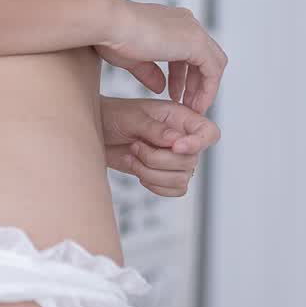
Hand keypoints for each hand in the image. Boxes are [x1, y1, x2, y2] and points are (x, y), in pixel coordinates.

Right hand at [94, 0, 226, 114]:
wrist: (109, 24)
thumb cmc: (112, 36)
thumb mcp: (135, 60)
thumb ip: (150, 72)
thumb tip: (161, 87)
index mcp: (172, 22)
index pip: (189, 51)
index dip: (185, 75)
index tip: (176, 94)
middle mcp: (186, 23)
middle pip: (205, 57)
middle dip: (197, 83)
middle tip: (187, 103)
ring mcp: (193, 30)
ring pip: (213, 63)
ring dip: (204, 88)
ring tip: (192, 108)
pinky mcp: (196, 41)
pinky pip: (213, 70)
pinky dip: (207, 88)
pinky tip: (196, 103)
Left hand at [100, 95, 218, 196]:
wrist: (96, 133)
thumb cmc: (114, 116)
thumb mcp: (132, 117)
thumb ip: (156, 129)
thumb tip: (177, 141)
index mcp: (180, 117)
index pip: (209, 133)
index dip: (198, 143)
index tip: (175, 147)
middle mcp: (183, 138)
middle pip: (191, 161)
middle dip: (157, 159)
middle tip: (135, 145)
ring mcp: (175, 159)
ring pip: (182, 179)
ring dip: (151, 172)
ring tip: (133, 156)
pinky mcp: (164, 175)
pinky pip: (175, 190)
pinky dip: (154, 185)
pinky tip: (138, 171)